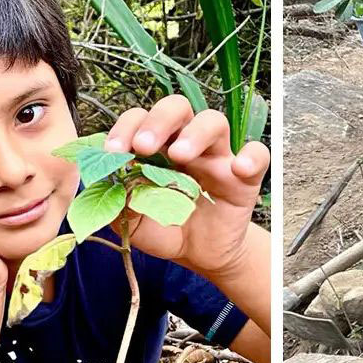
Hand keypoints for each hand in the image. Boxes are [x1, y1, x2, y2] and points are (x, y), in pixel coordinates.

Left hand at [104, 95, 269, 276]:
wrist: (198, 255)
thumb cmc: (164, 228)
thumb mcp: (130, 219)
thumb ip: (116, 199)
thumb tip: (104, 180)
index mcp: (155, 147)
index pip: (140, 119)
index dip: (125, 127)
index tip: (113, 151)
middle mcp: (186, 144)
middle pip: (178, 108)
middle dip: (158, 120)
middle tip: (143, 146)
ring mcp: (217, 158)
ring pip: (215, 122)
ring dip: (196, 133)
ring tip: (181, 156)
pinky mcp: (244, 177)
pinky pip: (257, 155)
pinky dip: (251, 156)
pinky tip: (237, 168)